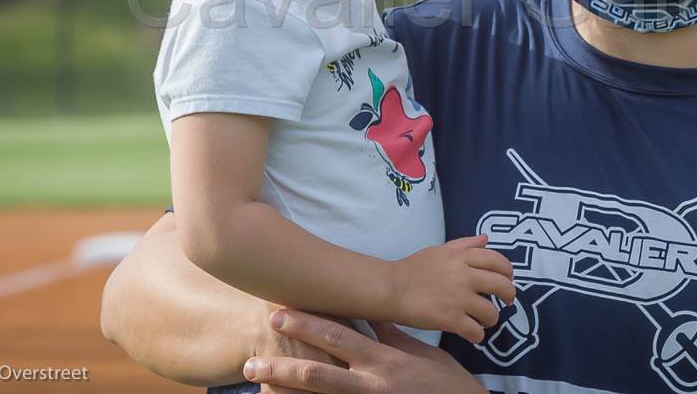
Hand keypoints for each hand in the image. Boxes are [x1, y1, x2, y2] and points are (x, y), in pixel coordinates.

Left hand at [245, 311, 485, 393]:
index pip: (338, 337)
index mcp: (383, 361)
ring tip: (257, 390)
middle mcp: (371, 385)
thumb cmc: (445, 383)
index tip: (279, 314)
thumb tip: (366, 311)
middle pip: (317, 375)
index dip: (306, 325)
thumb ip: (389, 334)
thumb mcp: (420, 352)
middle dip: (281, 369)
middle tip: (251, 362)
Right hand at [391, 234, 514, 343]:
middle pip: (501, 286)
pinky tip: (472, 334)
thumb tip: (485, 239)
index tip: (508, 278)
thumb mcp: (439, 250)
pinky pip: (476, 331)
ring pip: (491, 312)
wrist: (391, 288)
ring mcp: (459, 299)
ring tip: (484, 320)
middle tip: (507, 301)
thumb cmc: (412, 268)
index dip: (508, 271)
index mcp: (462, 257)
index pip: (497, 261)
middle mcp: (464, 276)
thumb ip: (464, 244)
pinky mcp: (450, 320)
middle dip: (509, 295)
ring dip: (491, 319)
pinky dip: (477, 335)